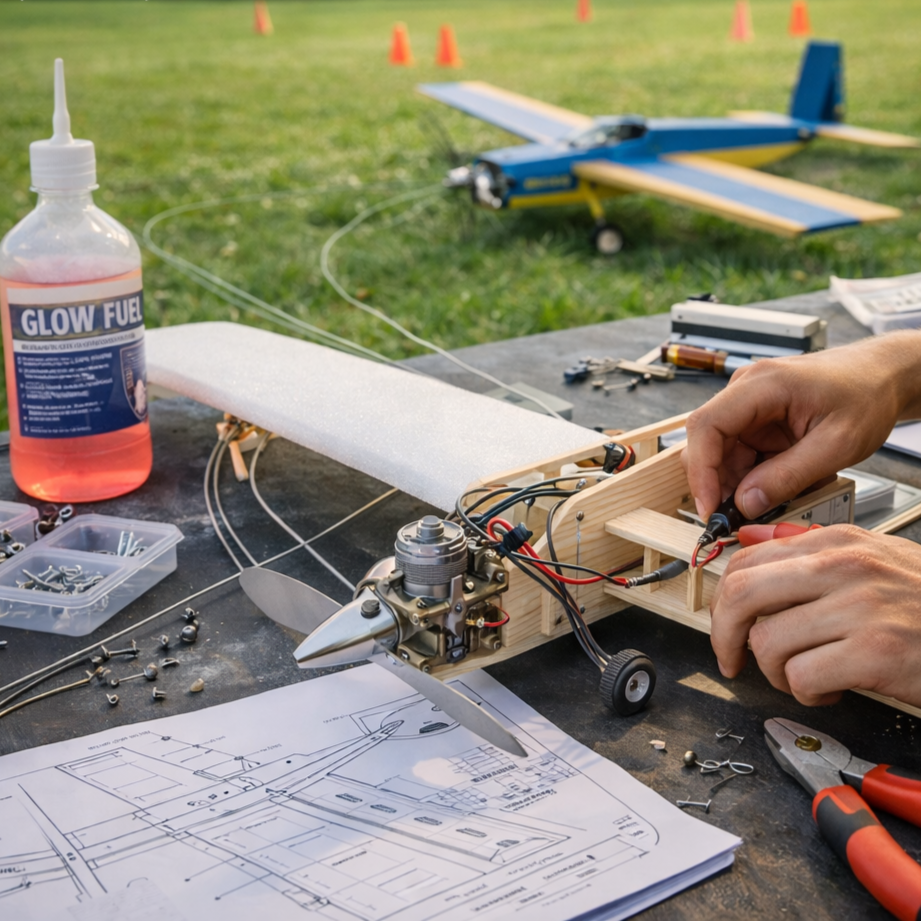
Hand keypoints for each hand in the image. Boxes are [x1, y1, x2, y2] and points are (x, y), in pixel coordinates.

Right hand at [683, 331, 920, 519]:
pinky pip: (739, 455)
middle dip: (717, 483)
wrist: (883, 376)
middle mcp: (745, 390)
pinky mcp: (754, 420)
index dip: (701, 470)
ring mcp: (747, 405)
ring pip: (720, 454)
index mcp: (762, 385)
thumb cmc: (867, 395)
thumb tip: (746, 504)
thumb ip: (789, 476)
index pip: (706, 426)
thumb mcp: (838, 443)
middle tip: (737, 518)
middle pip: (706, 443)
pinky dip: (751, 478)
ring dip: (737, 484)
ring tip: (772, 500)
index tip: (709, 507)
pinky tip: (777, 486)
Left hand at [710, 526, 920, 707]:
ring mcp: (862, 609)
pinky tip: (832, 689)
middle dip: (724, 635)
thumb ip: (808, 546)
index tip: (725, 625)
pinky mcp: (876, 653)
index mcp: (838, 543)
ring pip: (769, 643)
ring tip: (805, 675)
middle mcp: (846, 568)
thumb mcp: (874, 559)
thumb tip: (749, 535)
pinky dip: (808, 693)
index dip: (722, 600)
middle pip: (744, 595)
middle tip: (733, 660)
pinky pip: (803, 676)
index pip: (748, 561)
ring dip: (777, 673)